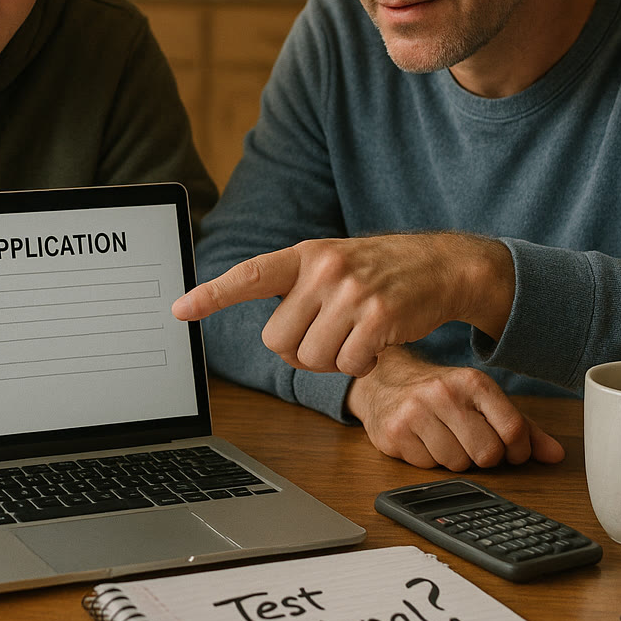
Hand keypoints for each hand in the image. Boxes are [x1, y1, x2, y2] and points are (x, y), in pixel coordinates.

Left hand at [172, 233, 514, 375]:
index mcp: (305, 255)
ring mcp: (352, 291)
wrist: (442, 266)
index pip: (249, 275)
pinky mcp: (379, 316)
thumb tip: (273, 338)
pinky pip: (348, 365)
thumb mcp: (333, 265)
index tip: (178, 309)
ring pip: (312, 358)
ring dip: (332, 361)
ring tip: (355, 336)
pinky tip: (376, 345)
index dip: (212, 295)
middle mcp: (323, 268)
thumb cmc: (379, 273)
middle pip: (278, 340)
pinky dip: (360, 365)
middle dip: (299, 351)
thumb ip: (298, 289)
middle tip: (328, 337)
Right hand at [347, 348, 564, 470]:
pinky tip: (423, 440)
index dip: (519, 451)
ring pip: (457, 465)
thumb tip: (556, 455)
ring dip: (455, 459)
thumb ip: (522, 427)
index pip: (513, 430)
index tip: (511, 451)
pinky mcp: (395, 433)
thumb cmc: (442, 394)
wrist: (385, 382)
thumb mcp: (482, 400)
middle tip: (472, 443)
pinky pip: (428, 467)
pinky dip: (429, 460)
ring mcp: (416, 413)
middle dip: (484, 457)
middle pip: (487, 453)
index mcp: (473, 382)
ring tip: (444, 438)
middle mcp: (444, 393)